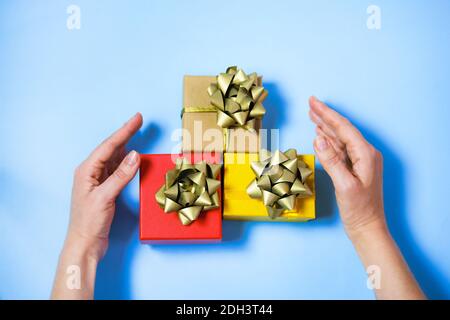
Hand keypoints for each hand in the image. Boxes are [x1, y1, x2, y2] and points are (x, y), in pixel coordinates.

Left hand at [68, 113, 142, 259]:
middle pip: (111, 148)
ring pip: (114, 157)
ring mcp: (97, 180)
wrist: (85, 243)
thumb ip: (121, 176)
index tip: (137, 119)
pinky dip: (126, 161)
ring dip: (126, 145)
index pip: (109, 146)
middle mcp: (90, 172)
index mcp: (86, 170)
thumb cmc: (88, 222)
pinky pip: (117, 169)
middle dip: (126, 133)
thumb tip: (135, 155)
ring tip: (136, 132)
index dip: (124, 131)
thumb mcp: (105, 197)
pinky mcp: (104, 189)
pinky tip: (131, 156)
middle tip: (139, 120)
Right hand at [309, 97, 384, 237]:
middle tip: (310, 104)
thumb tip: (318, 139)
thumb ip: (332, 160)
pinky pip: (340, 149)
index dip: (327, 114)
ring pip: (340, 138)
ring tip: (313, 116)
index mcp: (366, 154)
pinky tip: (320, 136)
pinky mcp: (355, 168)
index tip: (313, 102)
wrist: (367, 228)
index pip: (344, 128)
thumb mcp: (344, 185)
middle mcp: (365, 154)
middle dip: (326, 116)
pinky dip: (328, 141)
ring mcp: (360, 161)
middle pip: (342, 130)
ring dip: (326, 127)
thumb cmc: (359, 210)